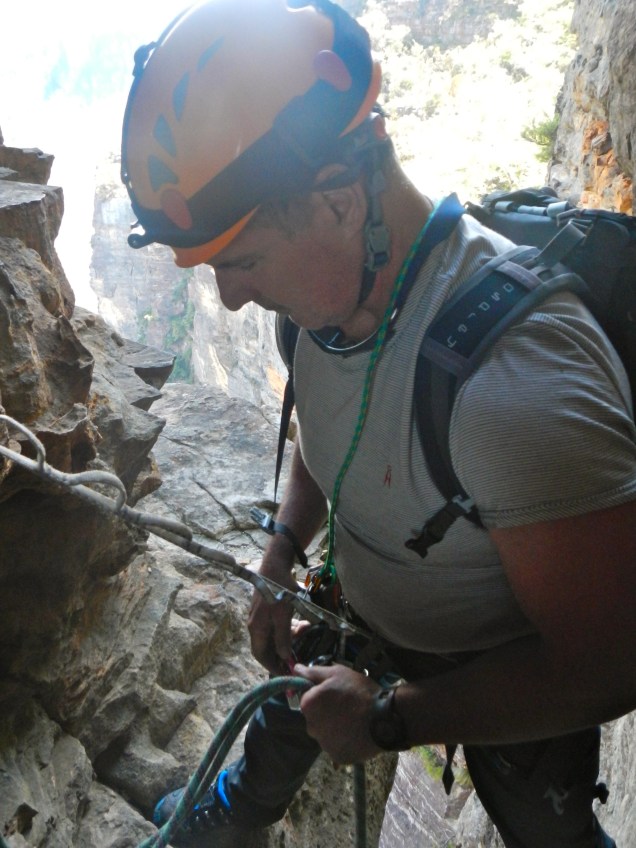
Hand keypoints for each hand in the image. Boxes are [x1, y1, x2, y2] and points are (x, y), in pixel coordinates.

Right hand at [247, 540, 298, 673]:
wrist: (275, 565)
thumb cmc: (278, 591)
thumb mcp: (283, 616)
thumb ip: (282, 638)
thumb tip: (284, 657)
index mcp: (257, 629)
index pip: (261, 655)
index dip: (271, 666)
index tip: (285, 672)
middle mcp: (256, 625)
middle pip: (267, 647)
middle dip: (282, 653)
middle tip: (296, 658)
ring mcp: (260, 617)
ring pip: (274, 635)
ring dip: (288, 638)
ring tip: (303, 632)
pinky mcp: (267, 609)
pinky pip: (277, 625)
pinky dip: (288, 628)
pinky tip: (301, 623)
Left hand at [294, 663, 381, 763]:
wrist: (385, 717)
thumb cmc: (359, 691)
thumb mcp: (337, 673)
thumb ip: (313, 672)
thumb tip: (296, 669)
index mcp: (308, 705)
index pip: (307, 699)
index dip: (321, 694)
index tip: (336, 693)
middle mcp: (311, 727)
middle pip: (315, 718)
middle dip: (326, 712)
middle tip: (346, 706)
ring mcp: (324, 744)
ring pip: (325, 733)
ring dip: (334, 728)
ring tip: (353, 720)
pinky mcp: (337, 757)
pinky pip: (336, 747)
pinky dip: (344, 741)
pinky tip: (356, 733)